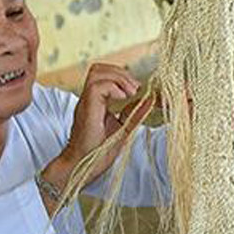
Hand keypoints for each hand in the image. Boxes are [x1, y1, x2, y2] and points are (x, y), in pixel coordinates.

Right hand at [46, 63, 152, 194]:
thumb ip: (134, 113)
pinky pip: (97, 86)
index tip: (137, 89)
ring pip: (97, 72)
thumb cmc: (99, 150)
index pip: (104, 74)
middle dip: (121, 73)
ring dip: (118, 78)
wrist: (84, 164)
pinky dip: (113, 88)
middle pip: (99, 68)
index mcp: (96, 101)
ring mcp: (86, 102)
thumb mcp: (123, 128)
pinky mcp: (87, 108)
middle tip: (135, 89)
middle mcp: (89, 98)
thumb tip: (150, 100)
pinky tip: (123, 99)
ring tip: (131, 93)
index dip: (122, 76)